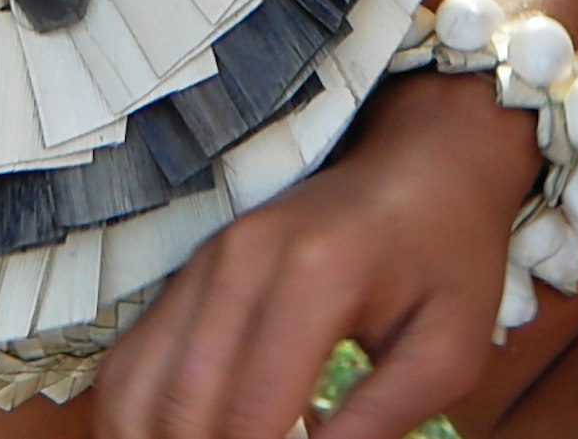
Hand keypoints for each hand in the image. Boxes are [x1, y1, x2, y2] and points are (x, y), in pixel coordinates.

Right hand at [101, 73, 539, 438]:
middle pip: (183, 407)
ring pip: (136, 386)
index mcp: (312, 276)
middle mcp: (239, 262)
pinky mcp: (190, 272)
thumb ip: (381, 420)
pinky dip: (138, 415)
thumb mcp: (447, 348)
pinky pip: (130, 359)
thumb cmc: (445, 254)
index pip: (250, 415)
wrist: (420, 165)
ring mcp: (204, 263)